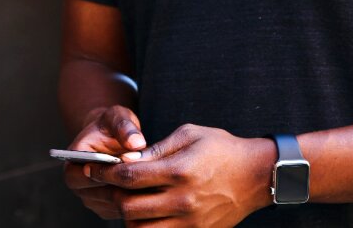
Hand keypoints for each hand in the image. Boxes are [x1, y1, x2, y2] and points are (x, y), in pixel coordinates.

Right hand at [63, 105, 147, 218]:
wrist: (113, 137)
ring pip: (113, 205)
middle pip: (98, 194)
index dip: (102, 173)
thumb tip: (137, 143)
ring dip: (131, 194)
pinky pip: (122, 210)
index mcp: (72, 163)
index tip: (126, 164)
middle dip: (122, 185)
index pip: (78, 177)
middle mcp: (78, 185)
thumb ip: (125, 127)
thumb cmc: (112, 125)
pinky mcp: (107, 208)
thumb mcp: (117, 117)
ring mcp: (92, 199)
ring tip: (149, 177)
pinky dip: (136, 200)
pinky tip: (148, 186)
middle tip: (145, 172)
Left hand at [85, 124, 274, 226]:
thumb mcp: (188, 134)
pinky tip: (144, 212)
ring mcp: (189, 221)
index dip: (106, 172)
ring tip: (126, 198)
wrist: (257, 175)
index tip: (95, 168)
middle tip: (107, 184)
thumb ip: (155, 148)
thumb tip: (127, 159)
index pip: (129, 177)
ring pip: (140, 227)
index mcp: (178, 170)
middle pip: (129, 206)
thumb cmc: (221, 148)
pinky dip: (145, 226)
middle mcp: (182, 200)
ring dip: (126, 214)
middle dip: (112, 194)